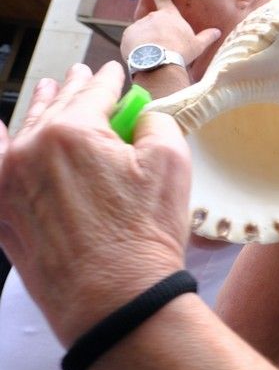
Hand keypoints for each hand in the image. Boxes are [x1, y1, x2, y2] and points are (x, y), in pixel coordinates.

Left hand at [0, 63, 189, 344]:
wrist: (113, 298)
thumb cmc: (143, 233)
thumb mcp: (171, 161)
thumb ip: (153, 122)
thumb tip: (140, 117)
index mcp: (72, 129)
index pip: (95, 92)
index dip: (109, 79)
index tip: (114, 72)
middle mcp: (30, 149)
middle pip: (57, 108)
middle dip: (73, 88)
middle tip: (82, 75)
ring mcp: (9, 183)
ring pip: (24, 133)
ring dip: (39, 108)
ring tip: (48, 92)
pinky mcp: (2, 214)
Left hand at [119, 0, 220, 66]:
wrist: (159, 63)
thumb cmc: (181, 51)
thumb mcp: (197, 45)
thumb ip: (207, 37)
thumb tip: (217, 32)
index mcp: (169, 15)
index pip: (163, 0)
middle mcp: (152, 17)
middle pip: (152, 19)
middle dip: (154, 28)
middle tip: (160, 41)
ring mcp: (138, 25)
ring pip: (141, 30)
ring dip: (145, 38)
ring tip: (152, 52)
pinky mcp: (127, 36)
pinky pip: (131, 39)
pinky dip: (135, 45)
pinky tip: (143, 55)